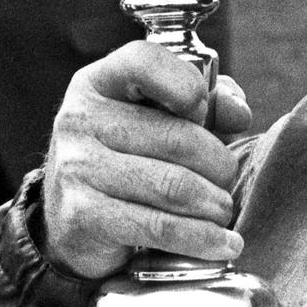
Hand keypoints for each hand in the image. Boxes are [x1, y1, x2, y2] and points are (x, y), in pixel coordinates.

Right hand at [42, 41, 250, 279]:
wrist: (69, 222)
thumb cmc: (127, 157)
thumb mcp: (159, 117)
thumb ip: (205, 102)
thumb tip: (237, 110)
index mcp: (99, 82)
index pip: (145, 61)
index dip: (188, 84)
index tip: (204, 110)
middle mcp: (81, 119)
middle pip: (176, 136)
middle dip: (218, 162)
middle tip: (227, 177)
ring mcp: (77, 167)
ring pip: (174, 185)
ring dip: (214, 203)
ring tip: (224, 209)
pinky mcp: (83, 215)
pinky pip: (159, 226)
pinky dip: (200, 238)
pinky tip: (222, 244)